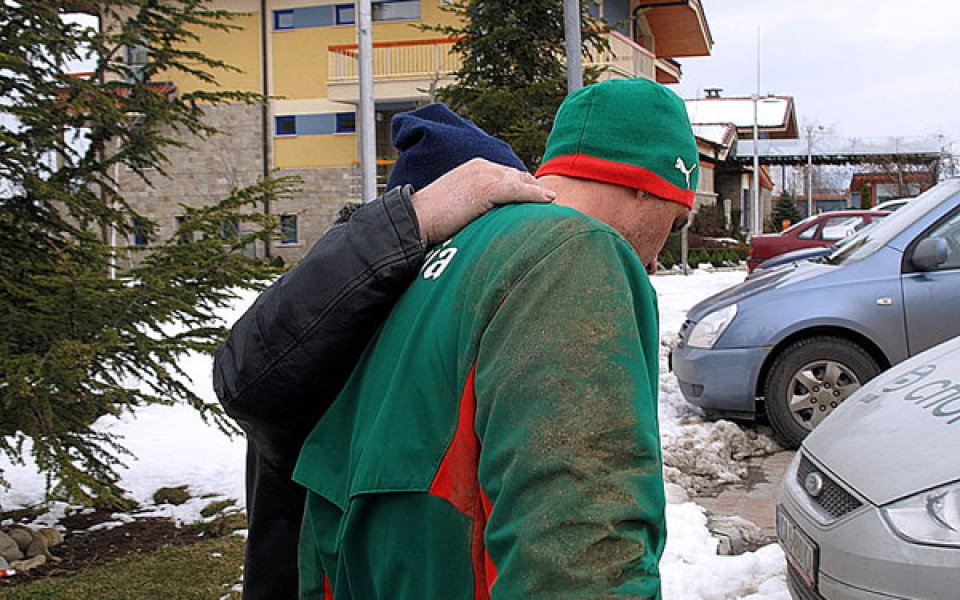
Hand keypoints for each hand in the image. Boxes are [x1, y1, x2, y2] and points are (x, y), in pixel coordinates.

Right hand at [410, 158, 555, 243]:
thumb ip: (476, 206)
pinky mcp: (486, 188)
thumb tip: (488, 221)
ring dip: (539, 193)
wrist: (415, 220)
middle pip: (519, 175)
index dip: (525, 187)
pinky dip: (535, 194)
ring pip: (521, 181)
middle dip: (535, 189)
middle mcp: (482, 166)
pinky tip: (549, 200)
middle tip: (552, 203)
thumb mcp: (458, 206)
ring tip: (556, 205)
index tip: (538, 200)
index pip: (508, 175)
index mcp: (475, 168)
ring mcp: (484, 175)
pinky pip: (518, 189)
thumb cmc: (432, 219)